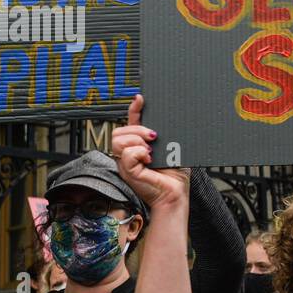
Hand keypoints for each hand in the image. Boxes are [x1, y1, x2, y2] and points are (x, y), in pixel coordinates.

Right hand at [113, 94, 188, 209]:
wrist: (175, 194)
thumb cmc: (174, 174)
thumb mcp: (171, 148)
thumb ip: (164, 134)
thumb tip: (163, 119)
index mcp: (138, 146)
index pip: (130, 123)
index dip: (133, 109)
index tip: (140, 98)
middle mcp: (128, 154)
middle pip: (118, 130)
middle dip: (137, 129)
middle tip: (154, 138)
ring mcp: (125, 163)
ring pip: (118, 139)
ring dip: (137, 141)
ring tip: (151, 151)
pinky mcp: (127, 172)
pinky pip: (126, 153)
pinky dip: (139, 153)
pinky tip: (149, 160)